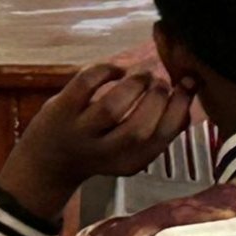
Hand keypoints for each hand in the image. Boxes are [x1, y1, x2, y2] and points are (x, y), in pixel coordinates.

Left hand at [0, 63, 196, 221]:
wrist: (44, 166)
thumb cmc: (100, 150)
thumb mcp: (131, 149)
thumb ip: (158, 127)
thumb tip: (191, 86)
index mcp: (130, 162)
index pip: (163, 137)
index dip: (180, 106)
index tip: (188, 84)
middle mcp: (104, 152)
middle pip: (139, 126)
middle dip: (158, 96)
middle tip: (160, 83)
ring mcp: (79, 132)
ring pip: (111, 106)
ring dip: (135, 83)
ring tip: (142, 76)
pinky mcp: (60, 111)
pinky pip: (86, 83)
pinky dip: (107, 69)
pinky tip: (116, 70)